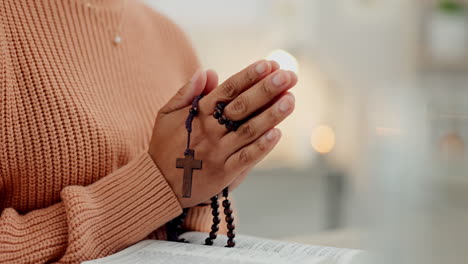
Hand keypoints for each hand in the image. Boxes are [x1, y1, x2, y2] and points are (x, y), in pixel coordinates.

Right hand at [149, 60, 296, 207]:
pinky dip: (262, 146)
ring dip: (271, 115)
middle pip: (242, 107)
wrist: (159, 184)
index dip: (249, 76)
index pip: (227, 90)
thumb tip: (207, 71)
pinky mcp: (224, 173)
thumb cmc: (165, 145)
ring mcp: (218, 152)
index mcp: (197, 114)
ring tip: (290, 99)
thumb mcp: (167, 114)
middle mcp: (210, 131)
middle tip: (288, 76)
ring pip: (249, 131)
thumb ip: (186, 92)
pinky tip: (278, 133)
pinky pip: (246, 158)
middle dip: (266, 90)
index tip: (268, 64)